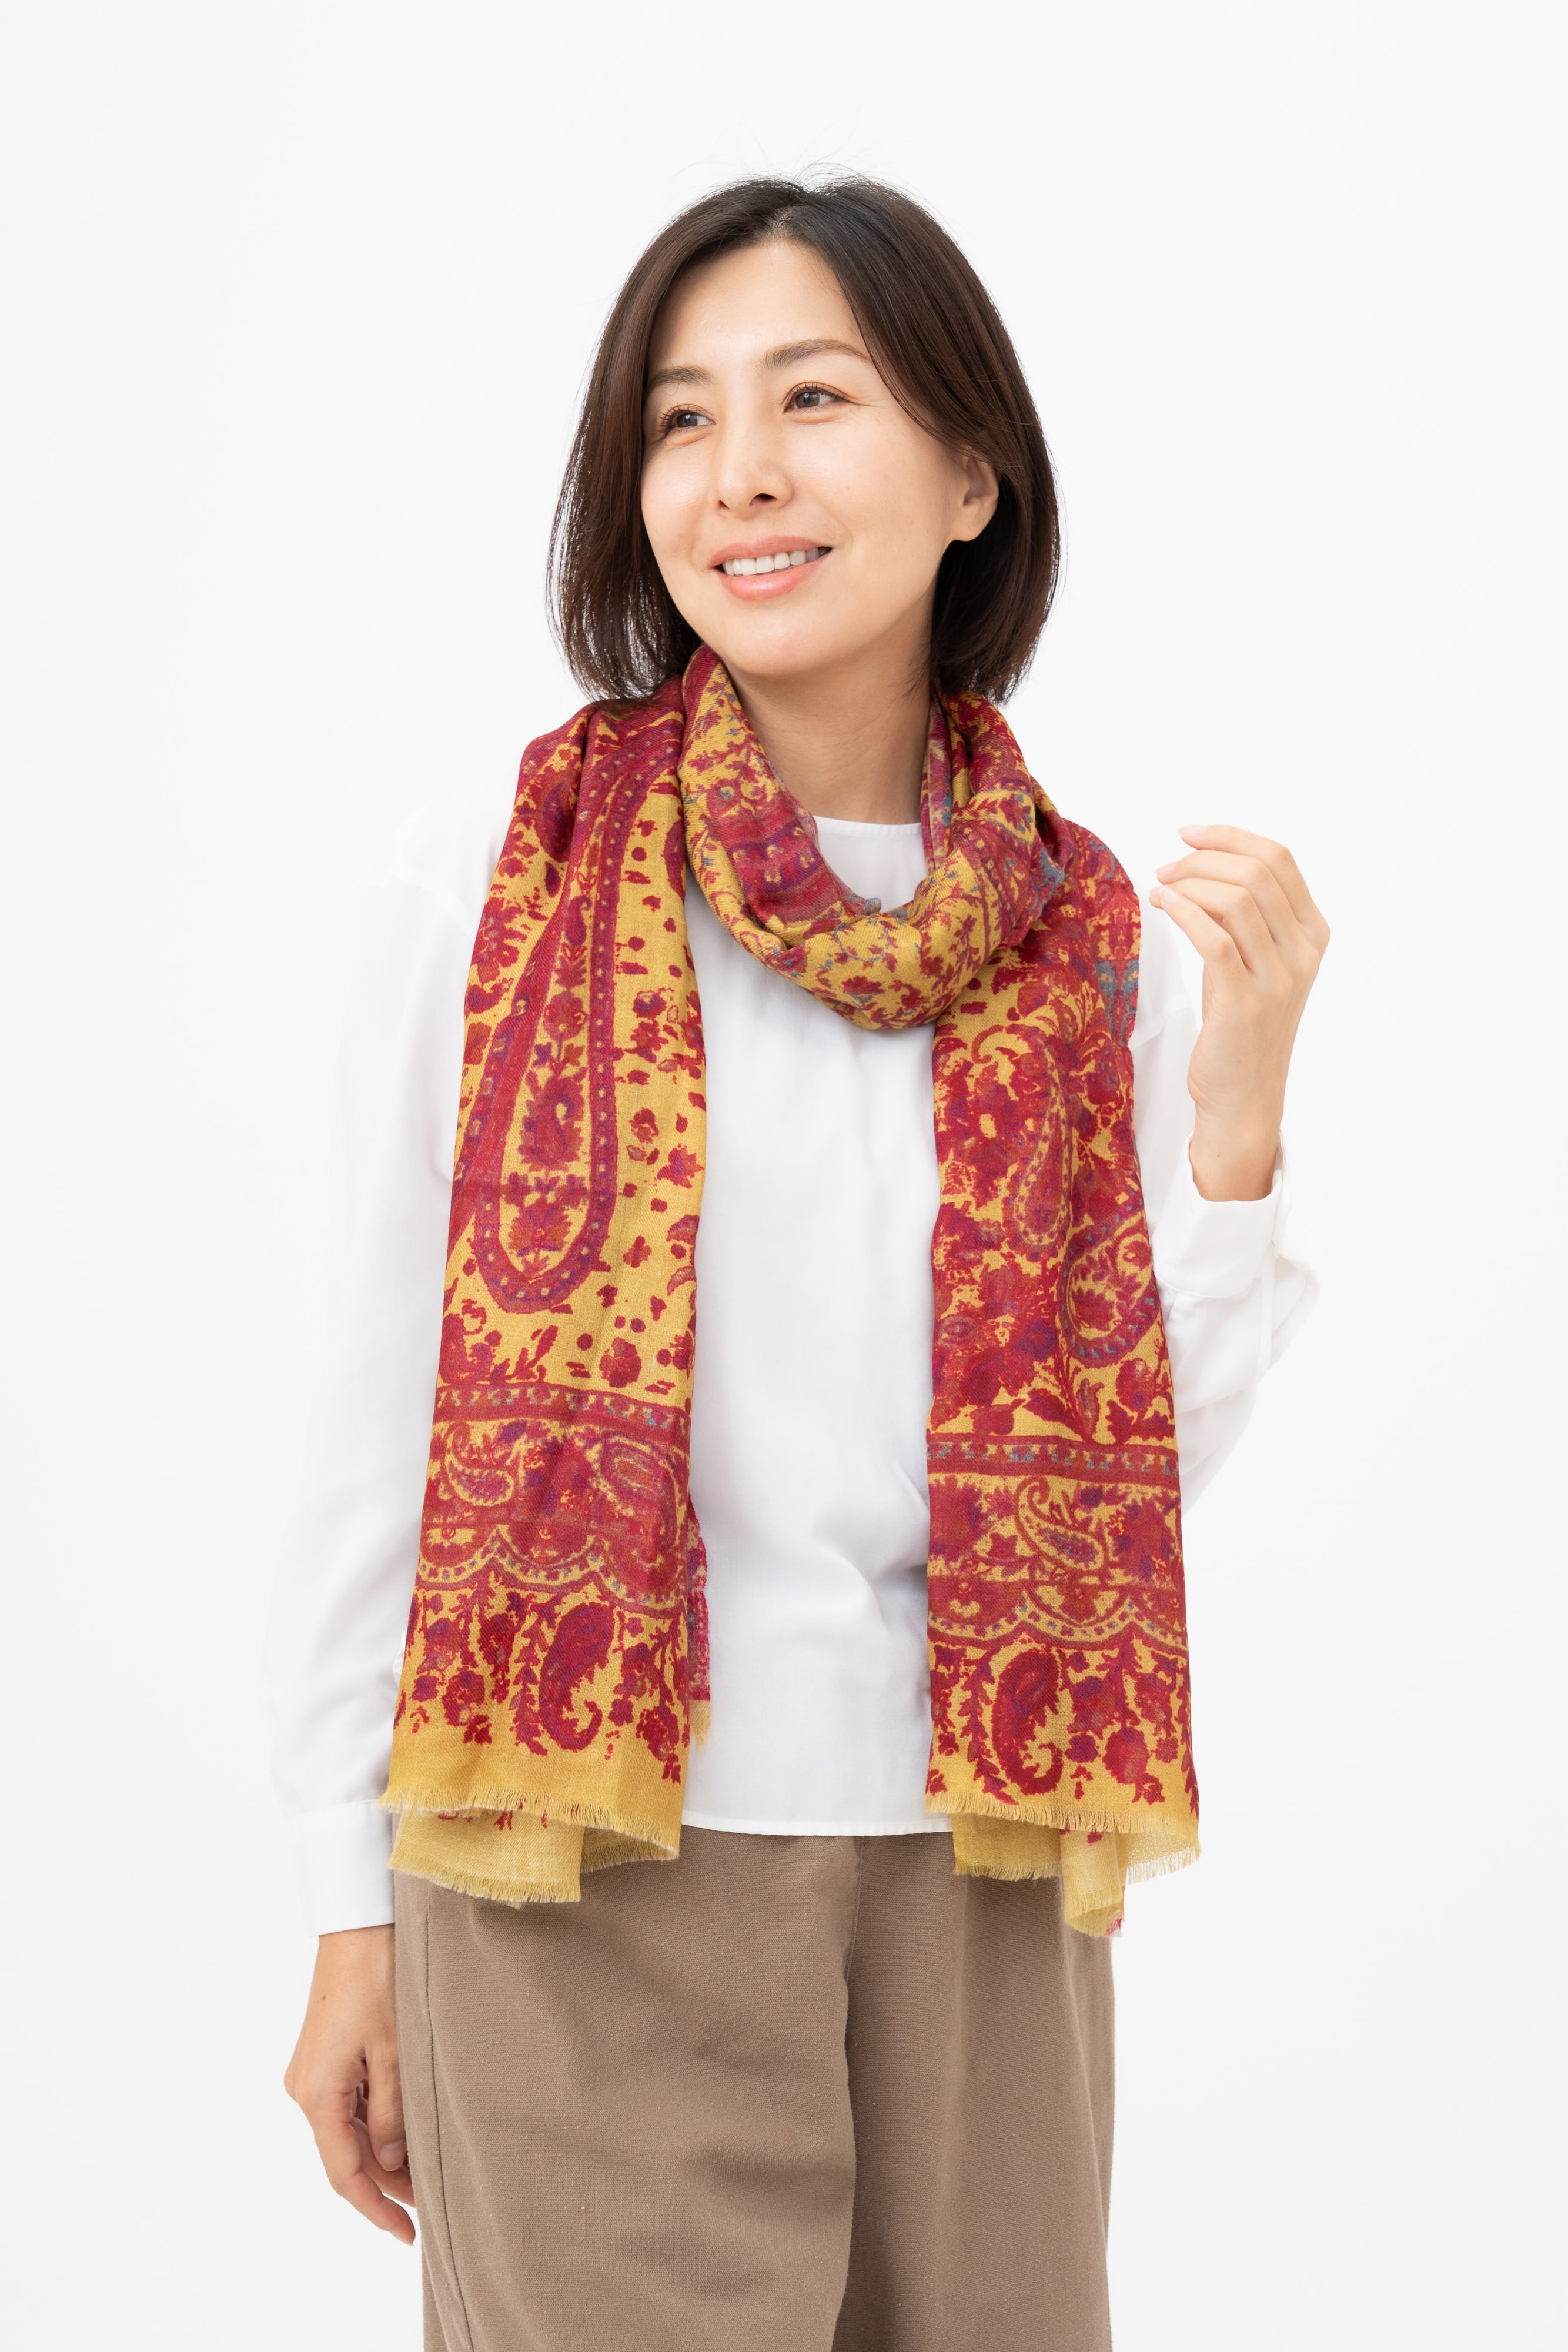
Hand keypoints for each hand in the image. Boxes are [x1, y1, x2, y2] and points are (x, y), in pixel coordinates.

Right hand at [284, 1924, 414, 2243]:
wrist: (359, 1924)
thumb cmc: (378, 1978)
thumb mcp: (395, 2052)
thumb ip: (391, 2115)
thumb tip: (388, 2164)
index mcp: (317, 2094)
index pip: (344, 2173)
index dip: (376, 2209)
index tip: (407, 2234)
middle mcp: (304, 2088)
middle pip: (345, 2154)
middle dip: (386, 2184)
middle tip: (430, 2205)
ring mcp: (311, 2071)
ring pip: (347, 2131)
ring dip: (382, 2154)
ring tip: (425, 2172)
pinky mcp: (323, 2055)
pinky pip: (348, 2105)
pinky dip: (375, 2124)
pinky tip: (405, 2132)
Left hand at [1150, 825, 1328, 1201]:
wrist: (1244, 1098)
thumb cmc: (1239, 1029)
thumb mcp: (1252, 965)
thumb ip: (1245, 919)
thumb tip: (1203, 867)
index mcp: (1313, 934)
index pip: (1280, 860)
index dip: (1232, 836)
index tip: (1189, 833)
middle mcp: (1303, 953)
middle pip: (1257, 873)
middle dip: (1204, 858)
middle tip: (1167, 866)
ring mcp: (1278, 978)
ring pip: (1237, 899)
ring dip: (1189, 882)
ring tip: (1160, 886)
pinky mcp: (1244, 1001)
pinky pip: (1214, 937)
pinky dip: (1183, 911)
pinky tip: (1161, 905)